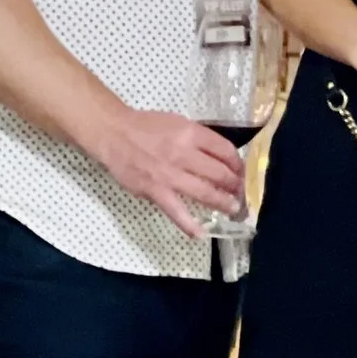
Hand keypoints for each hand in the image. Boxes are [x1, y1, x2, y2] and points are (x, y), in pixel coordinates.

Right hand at [93, 109, 244, 238]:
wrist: (114, 134)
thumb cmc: (147, 127)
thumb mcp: (179, 123)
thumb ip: (199, 139)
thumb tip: (220, 158)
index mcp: (192, 133)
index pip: (225, 150)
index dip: (238, 164)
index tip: (242, 172)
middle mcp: (184, 154)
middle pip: (220, 173)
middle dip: (235, 185)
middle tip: (242, 194)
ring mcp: (170, 174)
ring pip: (204, 192)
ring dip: (223, 203)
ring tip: (234, 210)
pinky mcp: (155, 191)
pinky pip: (176, 211)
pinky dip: (189, 225)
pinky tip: (201, 234)